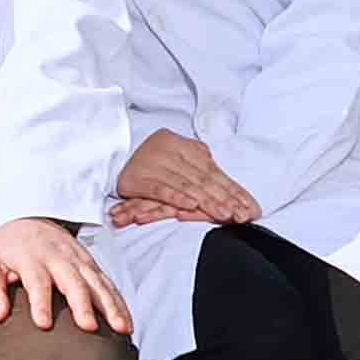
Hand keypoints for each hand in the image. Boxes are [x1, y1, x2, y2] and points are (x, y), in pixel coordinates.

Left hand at [0, 215, 131, 332]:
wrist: (28, 218)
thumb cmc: (8, 248)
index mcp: (30, 257)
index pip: (36, 280)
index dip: (40, 303)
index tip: (43, 324)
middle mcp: (58, 256)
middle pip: (73, 281)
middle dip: (82, 304)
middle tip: (88, 327)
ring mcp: (78, 259)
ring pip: (98, 282)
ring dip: (110, 305)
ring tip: (120, 328)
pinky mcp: (91, 264)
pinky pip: (109, 283)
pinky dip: (120, 302)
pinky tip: (126, 322)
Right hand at [110, 127, 263, 228]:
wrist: (109, 151)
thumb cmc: (153, 161)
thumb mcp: (180, 158)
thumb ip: (202, 167)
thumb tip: (234, 191)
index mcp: (183, 145)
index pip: (214, 171)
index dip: (233, 190)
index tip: (250, 207)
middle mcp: (168, 151)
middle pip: (203, 179)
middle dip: (226, 199)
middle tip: (241, 214)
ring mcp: (151, 163)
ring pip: (186, 185)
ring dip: (207, 201)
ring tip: (225, 213)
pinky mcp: (136, 178)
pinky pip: (159, 189)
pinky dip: (175, 197)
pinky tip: (191, 205)